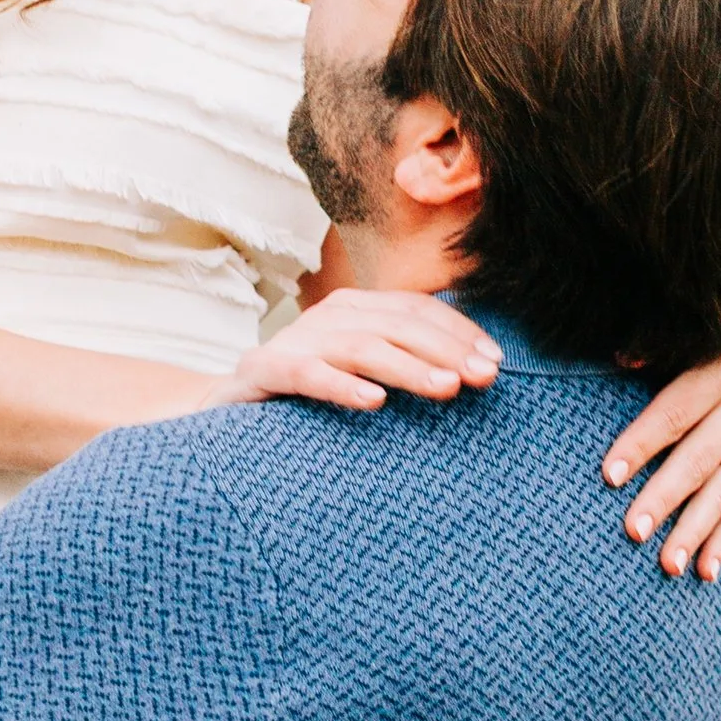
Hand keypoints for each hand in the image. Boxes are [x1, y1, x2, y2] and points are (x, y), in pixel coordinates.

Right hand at [216, 288, 503, 414]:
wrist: (224, 412)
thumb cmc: (307, 398)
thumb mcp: (359, 373)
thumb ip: (403, 364)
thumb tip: (472, 370)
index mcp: (354, 310)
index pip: (416, 309)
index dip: (459, 331)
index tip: (496, 362)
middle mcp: (326, 318)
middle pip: (396, 323)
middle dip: (446, 348)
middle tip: (484, 377)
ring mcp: (293, 343)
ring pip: (360, 346)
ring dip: (407, 366)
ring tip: (446, 388)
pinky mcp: (262, 373)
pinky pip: (306, 375)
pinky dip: (341, 385)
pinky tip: (373, 402)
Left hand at [602, 334, 720, 581]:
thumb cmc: (680, 346)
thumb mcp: (670, 341)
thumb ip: (649, 349)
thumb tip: (623, 358)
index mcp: (717, 371)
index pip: (673, 414)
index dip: (641, 444)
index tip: (609, 476)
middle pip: (698, 460)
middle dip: (664, 498)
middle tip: (632, 532)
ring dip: (694, 532)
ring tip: (667, 566)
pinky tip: (704, 574)